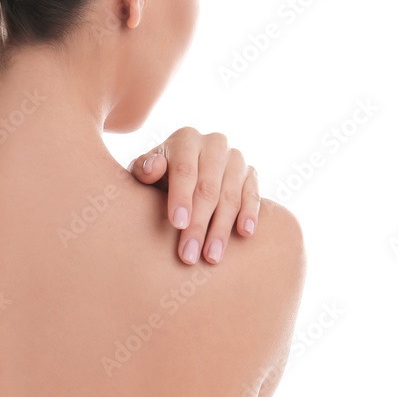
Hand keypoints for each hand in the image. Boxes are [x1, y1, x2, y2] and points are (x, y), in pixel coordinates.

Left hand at [127, 127, 259, 264]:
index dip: (181, 197)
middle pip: (207, 188)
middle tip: (189, 255)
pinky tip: (244, 234)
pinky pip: (253, 195)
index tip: (177, 224)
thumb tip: (154, 167)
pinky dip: (250, 214)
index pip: (184, 170)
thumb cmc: (157, 176)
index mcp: (186, 139)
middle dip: (198, 224)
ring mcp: (236, 158)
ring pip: (230, 196)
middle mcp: (214, 143)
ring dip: (221, 229)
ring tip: (211, 257)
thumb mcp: (144, 172)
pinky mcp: (251, 173)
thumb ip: (144, 170)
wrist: (184, 174)